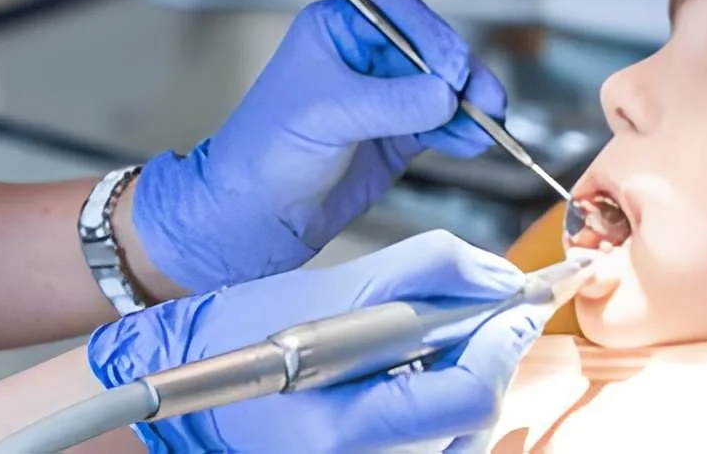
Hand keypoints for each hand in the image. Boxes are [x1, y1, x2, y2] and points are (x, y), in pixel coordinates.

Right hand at [88, 230, 545, 453]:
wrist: (184, 381)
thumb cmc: (243, 333)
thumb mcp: (331, 283)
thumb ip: (425, 270)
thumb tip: (499, 276)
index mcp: (344, 427)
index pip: (466, 397)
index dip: (505, 345)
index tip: (522, 303)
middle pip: (472, 423)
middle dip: (490, 360)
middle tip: (491, 315)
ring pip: (458, 440)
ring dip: (467, 385)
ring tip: (442, 344)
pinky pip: (432, 450)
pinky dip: (442, 412)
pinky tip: (422, 377)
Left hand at [132, 0, 508, 292]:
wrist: (250, 217)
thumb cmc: (263, 153)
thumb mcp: (327, 115)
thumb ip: (390, 102)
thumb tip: (446, 94)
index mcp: (335, 29)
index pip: (399, 17)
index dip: (433, 39)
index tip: (454, 69)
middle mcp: (362, 58)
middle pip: (430, 51)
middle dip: (461, 73)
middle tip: (484, 97)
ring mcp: (382, 98)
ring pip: (441, 89)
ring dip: (469, 104)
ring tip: (489, 122)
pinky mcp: (395, 135)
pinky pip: (440, 123)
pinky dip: (460, 130)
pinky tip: (473, 140)